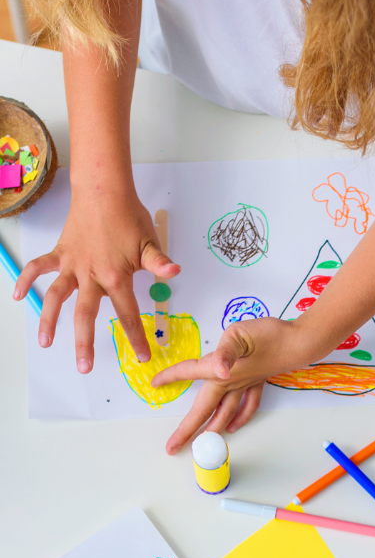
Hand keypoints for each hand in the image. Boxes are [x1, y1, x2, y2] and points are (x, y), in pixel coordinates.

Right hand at [17, 185, 177, 372]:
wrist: (103, 190)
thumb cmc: (128, 216)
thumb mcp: (150, 242)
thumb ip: (159, 263)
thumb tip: (175, 272)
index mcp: (115, 277)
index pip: (128, 314)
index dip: (135, 337)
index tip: (142, 356)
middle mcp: (91, 275)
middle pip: (86, 315)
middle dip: (85, 342)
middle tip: (84, 367)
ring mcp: (72, 265)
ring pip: (56, 296)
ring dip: (49, 320)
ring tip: (45, 342)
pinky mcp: (60, 253)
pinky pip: (39, 268)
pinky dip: (25, 279)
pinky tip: (18, 295)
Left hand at [153, 316, 315, 453]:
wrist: (300, 343)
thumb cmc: (269, 335)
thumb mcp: (240, 335)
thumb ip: (226, 351)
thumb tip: (218, 369)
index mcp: (220, 370)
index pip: (189, 373)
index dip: (171, 378)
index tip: (154, 385)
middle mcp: (230, 382)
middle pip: (204, 410)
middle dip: (187, 430)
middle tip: (172, 448)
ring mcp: (245, 385)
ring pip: (225, 412)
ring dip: (212, 428)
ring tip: (201, 442)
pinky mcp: (257, 382)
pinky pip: (246, 405)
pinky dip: (240, 417)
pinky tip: (234, 426)